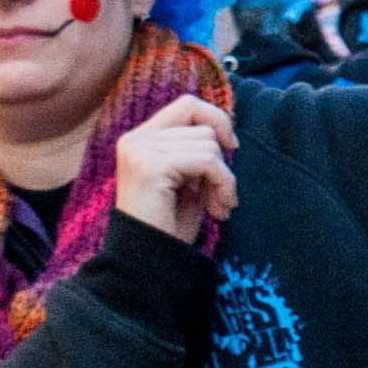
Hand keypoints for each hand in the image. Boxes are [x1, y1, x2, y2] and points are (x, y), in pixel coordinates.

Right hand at [109, 96, 238, 244]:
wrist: (148, 263)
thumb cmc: (168, 226)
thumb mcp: (187, 181)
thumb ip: (198, 152)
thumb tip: (226, 132)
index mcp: (140, 139)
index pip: (188, 104)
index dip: (216, 120)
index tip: (231, 148)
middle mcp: (135, 139)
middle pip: (202, 127)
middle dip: (222, 163)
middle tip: (222, 197)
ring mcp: (140, 151)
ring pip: (208, 145)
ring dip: (224, 179)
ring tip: (218, 207)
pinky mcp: (151, 167)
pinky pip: (207, 162)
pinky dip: (222, 184)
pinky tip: (219, 210)